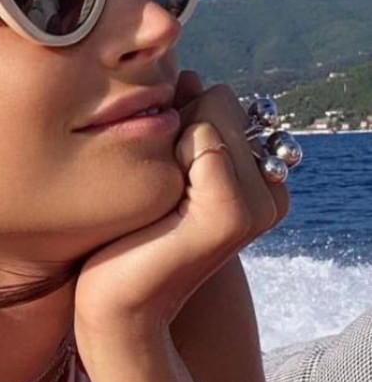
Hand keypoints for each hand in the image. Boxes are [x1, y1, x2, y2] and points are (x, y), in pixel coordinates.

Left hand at [73, 71, 289, 339]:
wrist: (113, 306)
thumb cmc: (125, 237)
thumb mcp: (159, 172)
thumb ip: (183, 125)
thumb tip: (189, 75)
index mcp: (256, 183)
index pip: (222, 101)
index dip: (177, 119)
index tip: (157, 171)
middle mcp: (268, 192)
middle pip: (220, 100)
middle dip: (176, 125)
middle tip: (154, 186)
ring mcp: (256, 203)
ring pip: (212, 113)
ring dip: (168, 140)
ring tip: (155, 196)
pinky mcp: (231, 212)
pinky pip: (201, 139)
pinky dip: (167, 155)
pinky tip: (154, 201)